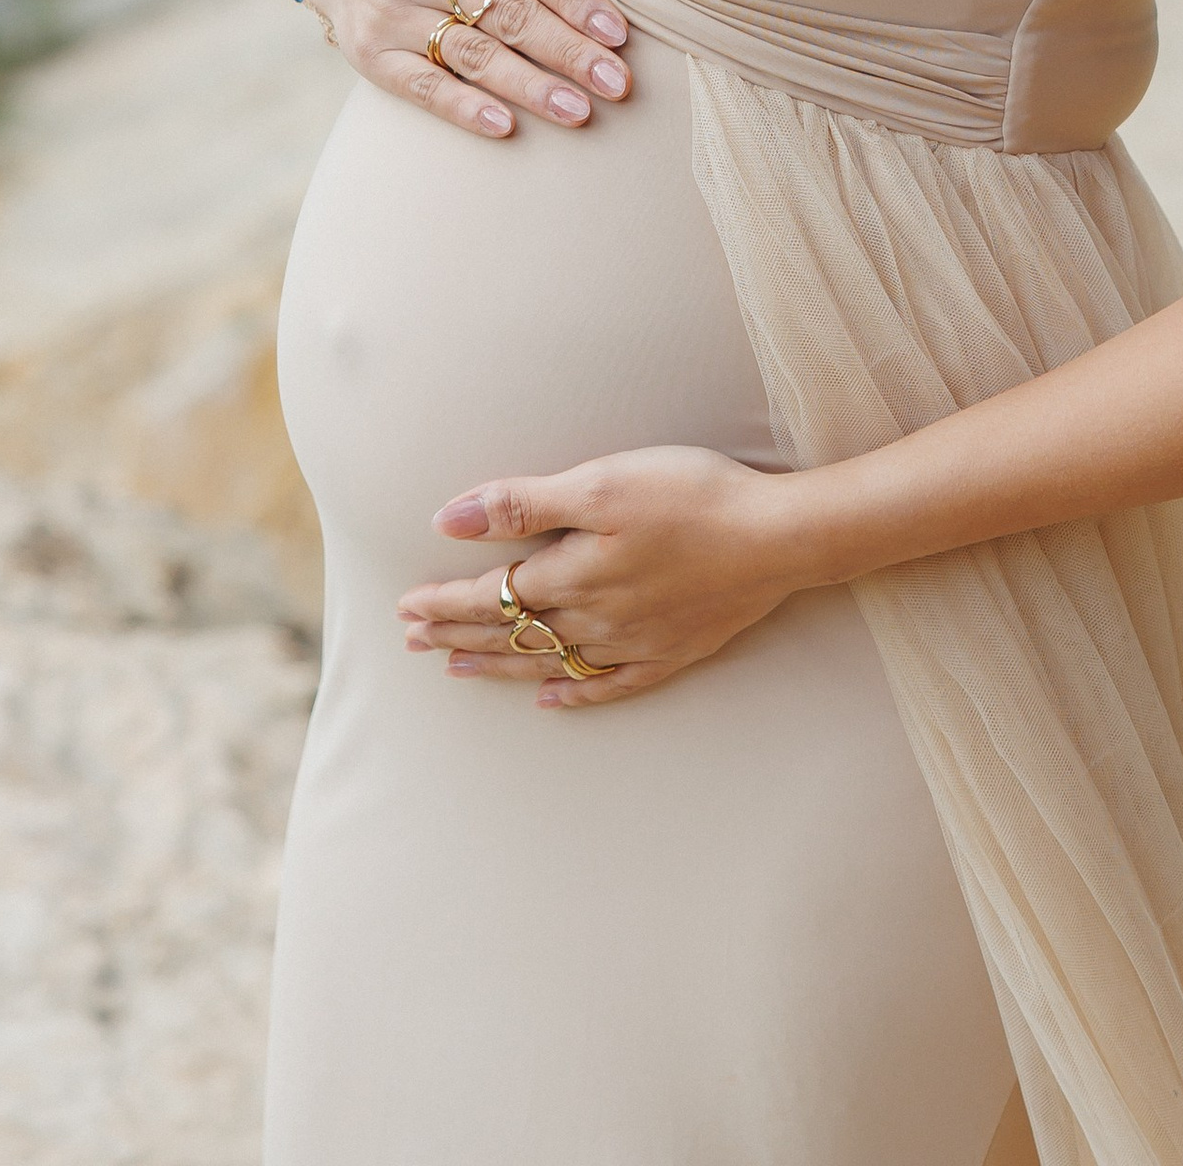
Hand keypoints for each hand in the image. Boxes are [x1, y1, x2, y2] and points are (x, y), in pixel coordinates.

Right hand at [296, 0, 631, 139]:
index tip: (617, 32)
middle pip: (506, 13)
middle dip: (567, 52)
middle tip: (616, 83)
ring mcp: (389, 9)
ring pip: (471, 54)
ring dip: (528, 88)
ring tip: (578, 111)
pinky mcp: (368, 51)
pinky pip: (420, 85)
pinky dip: (461, 108)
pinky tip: (504, 126)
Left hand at [399, 448, 801, 706]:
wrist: (777, 537)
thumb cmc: (690, 495)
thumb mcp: (602, 482)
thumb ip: (524, 503)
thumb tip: (449, 520)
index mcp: (572, 575)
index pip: (491, 596)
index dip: (444, 601)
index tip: (405, 609)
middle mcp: (594, 619)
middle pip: (512, 632)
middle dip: (457, 632)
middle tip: (413, 641)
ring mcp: (632, 642)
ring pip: (549, 662)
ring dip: (498, 664)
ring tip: (458, 668)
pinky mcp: (670, 652)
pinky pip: (608, 684)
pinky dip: (573, 692)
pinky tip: (551, 700)